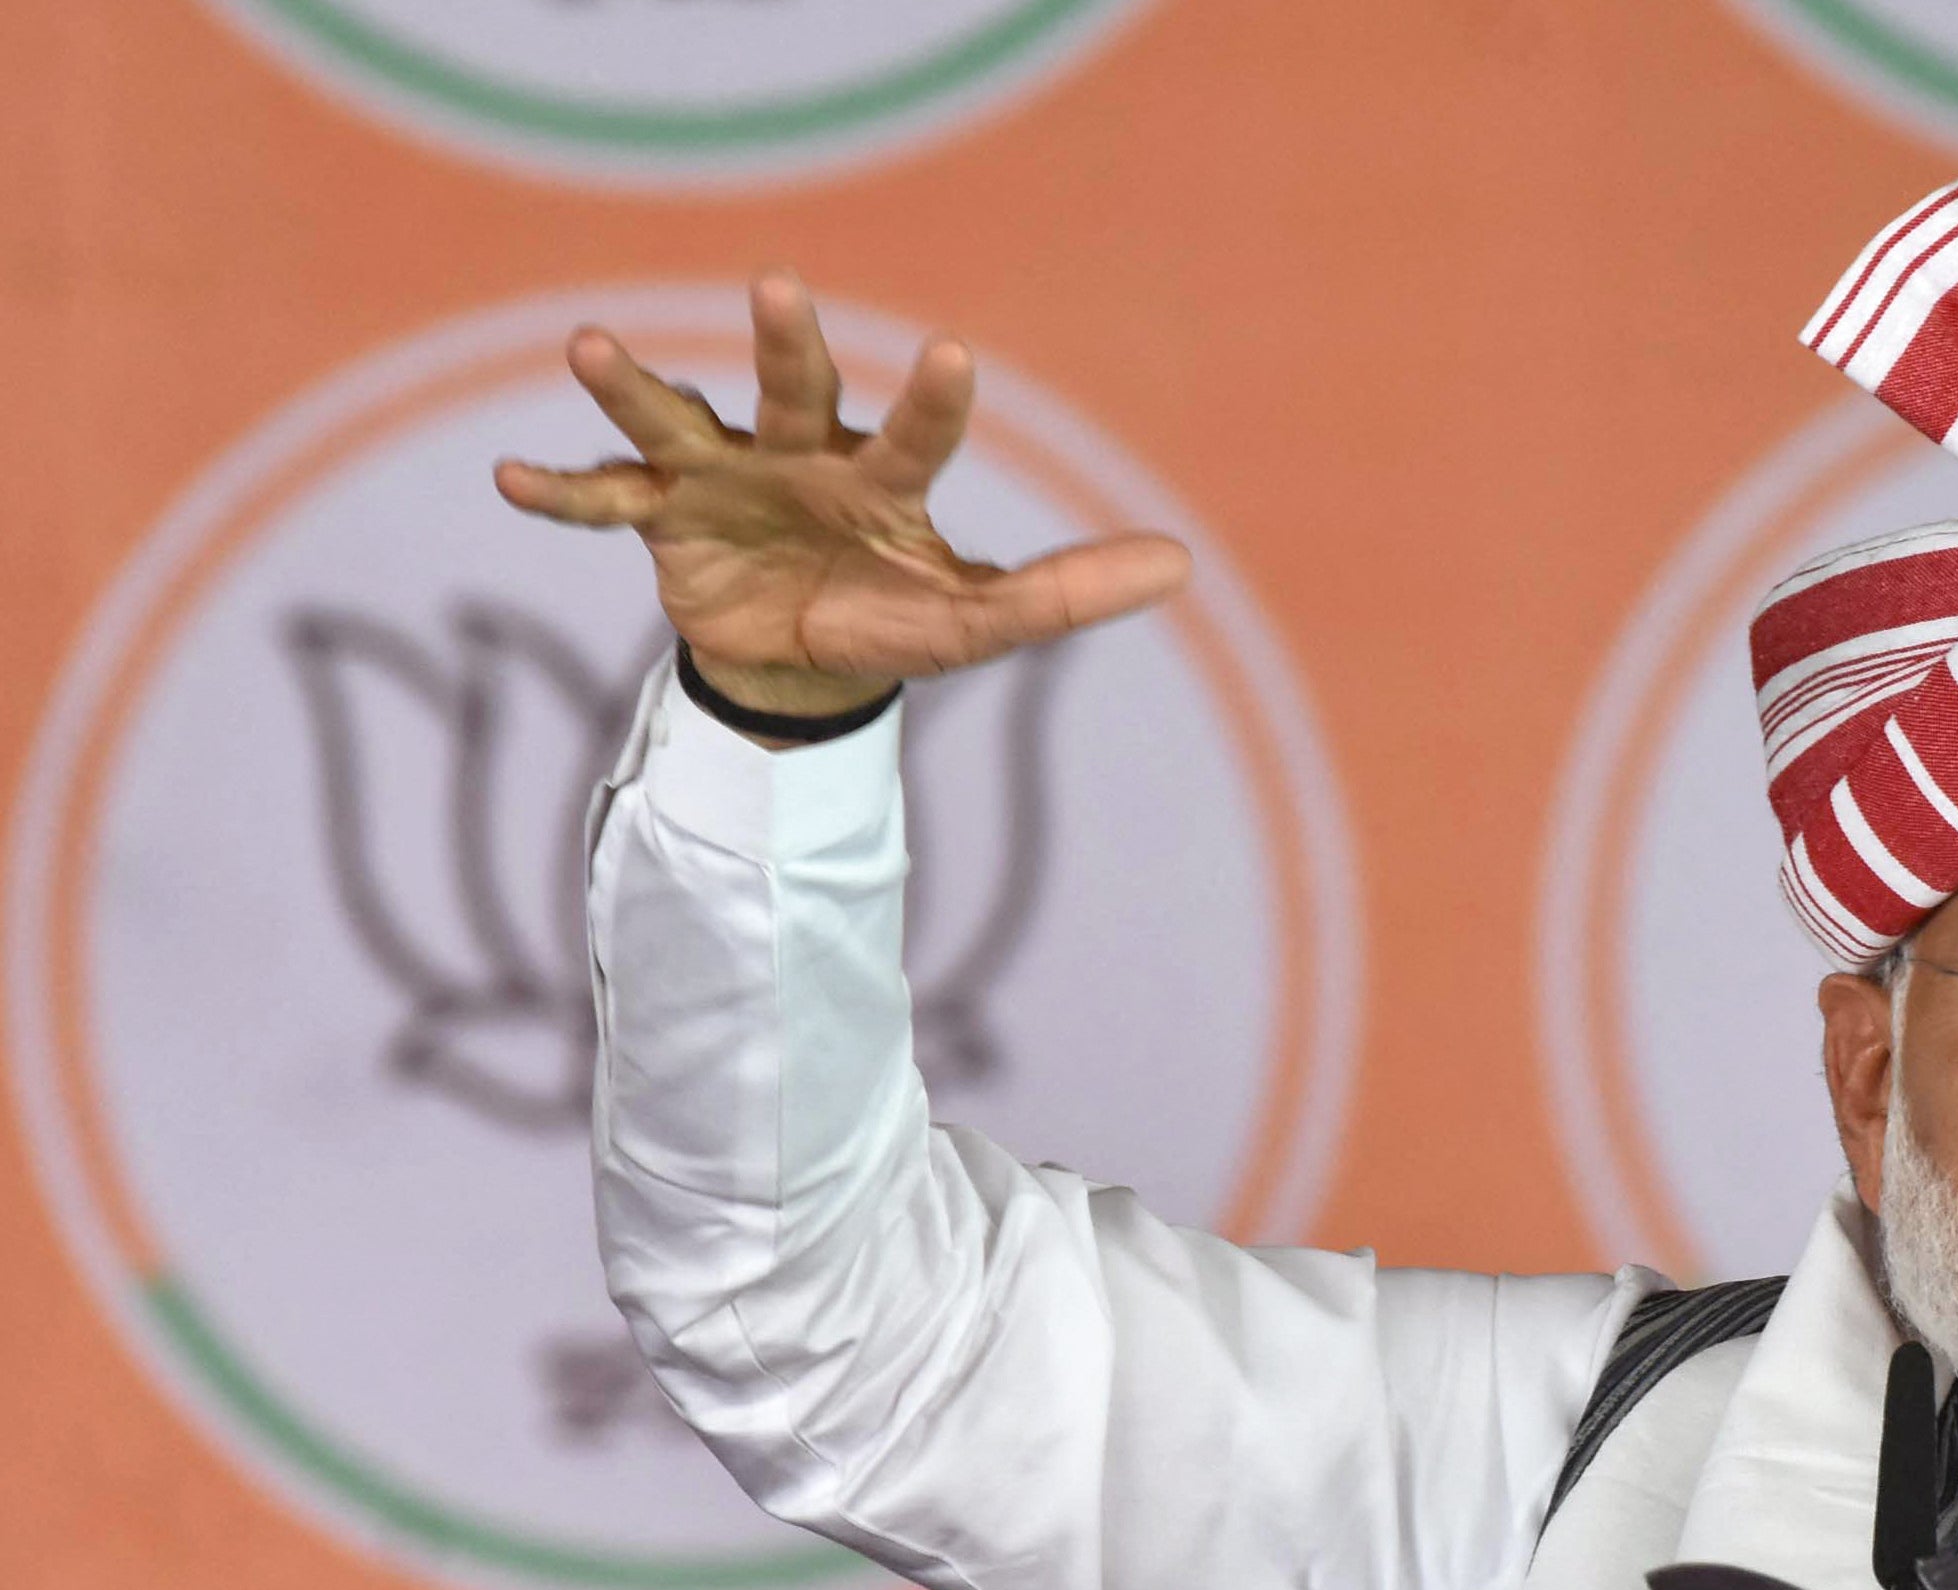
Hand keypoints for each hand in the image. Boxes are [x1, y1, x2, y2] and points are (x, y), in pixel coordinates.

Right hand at [493, 269, 1188, 717]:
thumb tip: (1178, 565)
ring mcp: (724, 478)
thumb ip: (1068, 594)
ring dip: (635, 388)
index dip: (934, 401)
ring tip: (589, 347)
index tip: (953, 355)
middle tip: (779, 286)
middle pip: (795, 389)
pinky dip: (559, 491)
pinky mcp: (661, 518)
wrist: (803, 666)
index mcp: (882, 478)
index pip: (916, 433)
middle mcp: (801, 454)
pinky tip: (509, 476)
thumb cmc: (897, 620)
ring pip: (678, 421)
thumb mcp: (979, 619)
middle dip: (786, 343)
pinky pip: (602, 500)